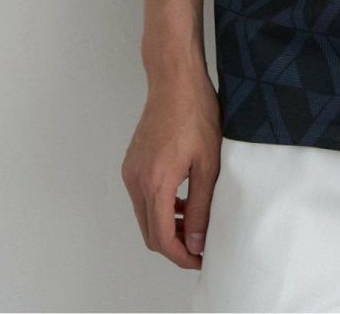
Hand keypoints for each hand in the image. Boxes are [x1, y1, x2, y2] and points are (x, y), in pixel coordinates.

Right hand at [120, 61, 221, 268]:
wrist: (175, 79)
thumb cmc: (196, 113)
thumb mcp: (208, 163)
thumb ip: (201, 206)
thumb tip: (196, 241)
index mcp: (155, 183)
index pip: (162, 237)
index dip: (181, 255)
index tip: (200, 259)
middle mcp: (136, 180)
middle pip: (149, 232)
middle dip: (174, 245)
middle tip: (200, 246)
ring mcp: (131, 171)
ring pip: (145, 216)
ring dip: (167, 227)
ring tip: (195, 224)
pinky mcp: (132, 162)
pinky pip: (142, 197)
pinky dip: (159, 207)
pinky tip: (182, 200)